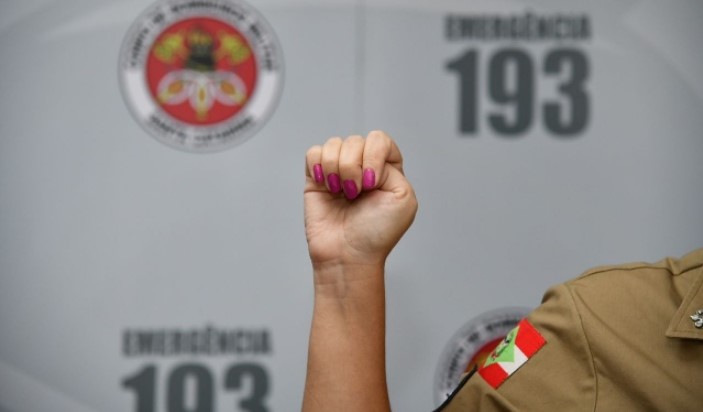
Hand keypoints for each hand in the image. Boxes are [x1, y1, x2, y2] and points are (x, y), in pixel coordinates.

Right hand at [304, 131, 417, 267]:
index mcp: (387, 169)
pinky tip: (326, 187)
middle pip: (356, 141)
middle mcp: (363, 166)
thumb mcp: (403, 198)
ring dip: (337, 170)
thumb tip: (364, 162)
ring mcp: (339, 171)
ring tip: (341, 193)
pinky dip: (319, 167)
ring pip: (334, 145)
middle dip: (354, 167)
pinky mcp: (316, 178)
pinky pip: (314, 153)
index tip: (372, 183)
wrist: (347, 254)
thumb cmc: (376, 233)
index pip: (380, 140)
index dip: (374, 156)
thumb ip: (392, 168)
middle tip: (355, 194)